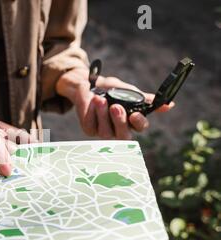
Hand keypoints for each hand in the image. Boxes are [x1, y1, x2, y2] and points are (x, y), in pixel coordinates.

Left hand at [56, 67, 173, 139]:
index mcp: (131, 121)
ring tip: (100, 99)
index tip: (135, 114)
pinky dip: (93, 112)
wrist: (88, 84)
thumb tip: (170, 105)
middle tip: (116, 106)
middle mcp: (119, 129)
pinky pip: (92, 125)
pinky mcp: (89, 129)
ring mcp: (103, 131)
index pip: (140, 127)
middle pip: (124, 136)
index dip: (139, 123)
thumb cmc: (110, 89)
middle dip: (120, 122)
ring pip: (106, 132)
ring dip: (103, 115)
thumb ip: (145, 100)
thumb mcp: (129, 92)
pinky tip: (93, 102)